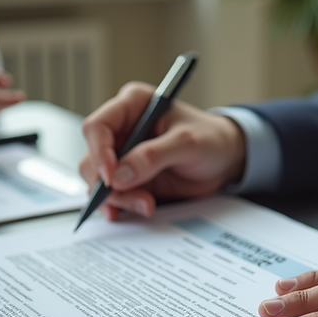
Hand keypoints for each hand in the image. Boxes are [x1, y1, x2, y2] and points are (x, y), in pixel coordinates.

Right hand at [78, 81, 245, 219]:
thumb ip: (153, 156)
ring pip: (98, 181)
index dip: (99, 152)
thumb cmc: (210, 139)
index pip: (97, 126)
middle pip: (92, 158)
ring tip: (146, 205)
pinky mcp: (128, 179)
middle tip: (137, 198)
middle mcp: (121, 130)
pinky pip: (111, 196)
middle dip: (108, 184)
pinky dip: (118, 207)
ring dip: (118, 199)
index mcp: (132, 106)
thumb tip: (119, 176)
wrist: (225, 159)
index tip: (111, 176)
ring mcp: (122, 156)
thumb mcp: (187, 143)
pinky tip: (132, 211)